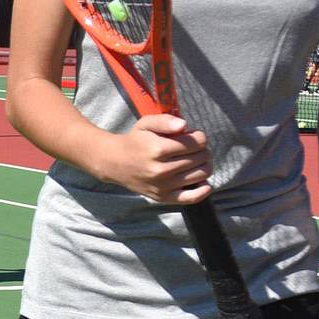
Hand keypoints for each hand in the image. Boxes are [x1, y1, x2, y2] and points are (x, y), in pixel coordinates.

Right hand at [97, 114, 212, 203]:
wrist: (114, 163)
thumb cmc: (135, 141)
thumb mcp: (146, 124)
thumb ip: (165, 121)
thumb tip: (184, 126)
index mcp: (158, 149)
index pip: (197, 142)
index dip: (199, 137)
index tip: (193, 136)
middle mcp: (161, 170)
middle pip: (201, 157)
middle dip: (202, 149)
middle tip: (192, 148)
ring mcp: (163, 185)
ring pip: (201, 174)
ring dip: (203, 165)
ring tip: (194, 160)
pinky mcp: (163, 197)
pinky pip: (192, 198)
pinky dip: (203, 190)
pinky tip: (203, 182)